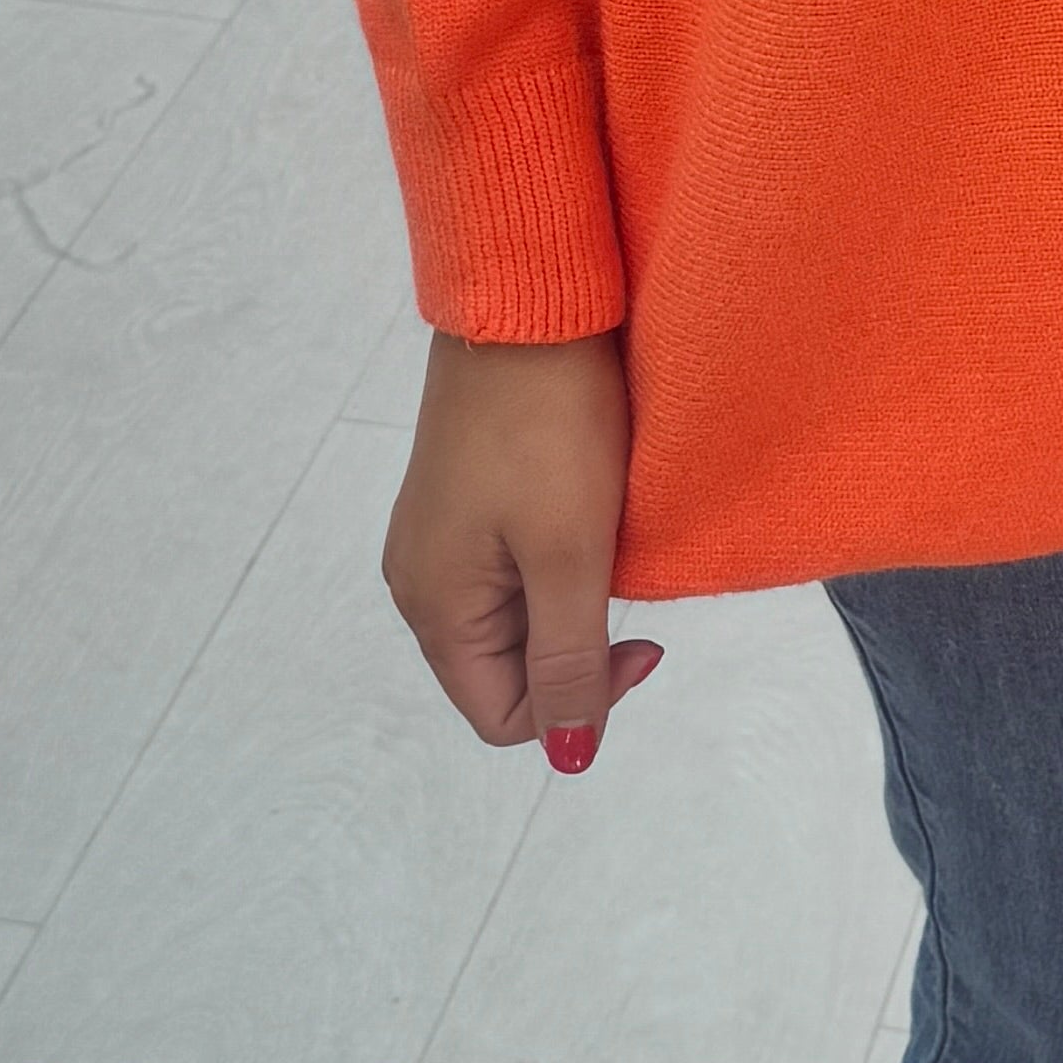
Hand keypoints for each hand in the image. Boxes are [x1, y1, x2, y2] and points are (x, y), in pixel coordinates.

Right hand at [384, 332, 664, 764]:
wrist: (526, 305)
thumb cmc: (548, 428)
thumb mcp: (568, 557)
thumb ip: (567, 663)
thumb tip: (568, 757)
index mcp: (433, 608)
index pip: (504, 717)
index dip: (581, 699)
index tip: (642, 637)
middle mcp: (419, 583)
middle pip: (506, 671)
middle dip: (576, 649)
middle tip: (627, 580)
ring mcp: (438, 538)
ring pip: (515, 620)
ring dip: (570, 603)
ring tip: (605, 539)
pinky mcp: (462, 498)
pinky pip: (512, 569)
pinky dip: (557, 562)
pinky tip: (584, 514)